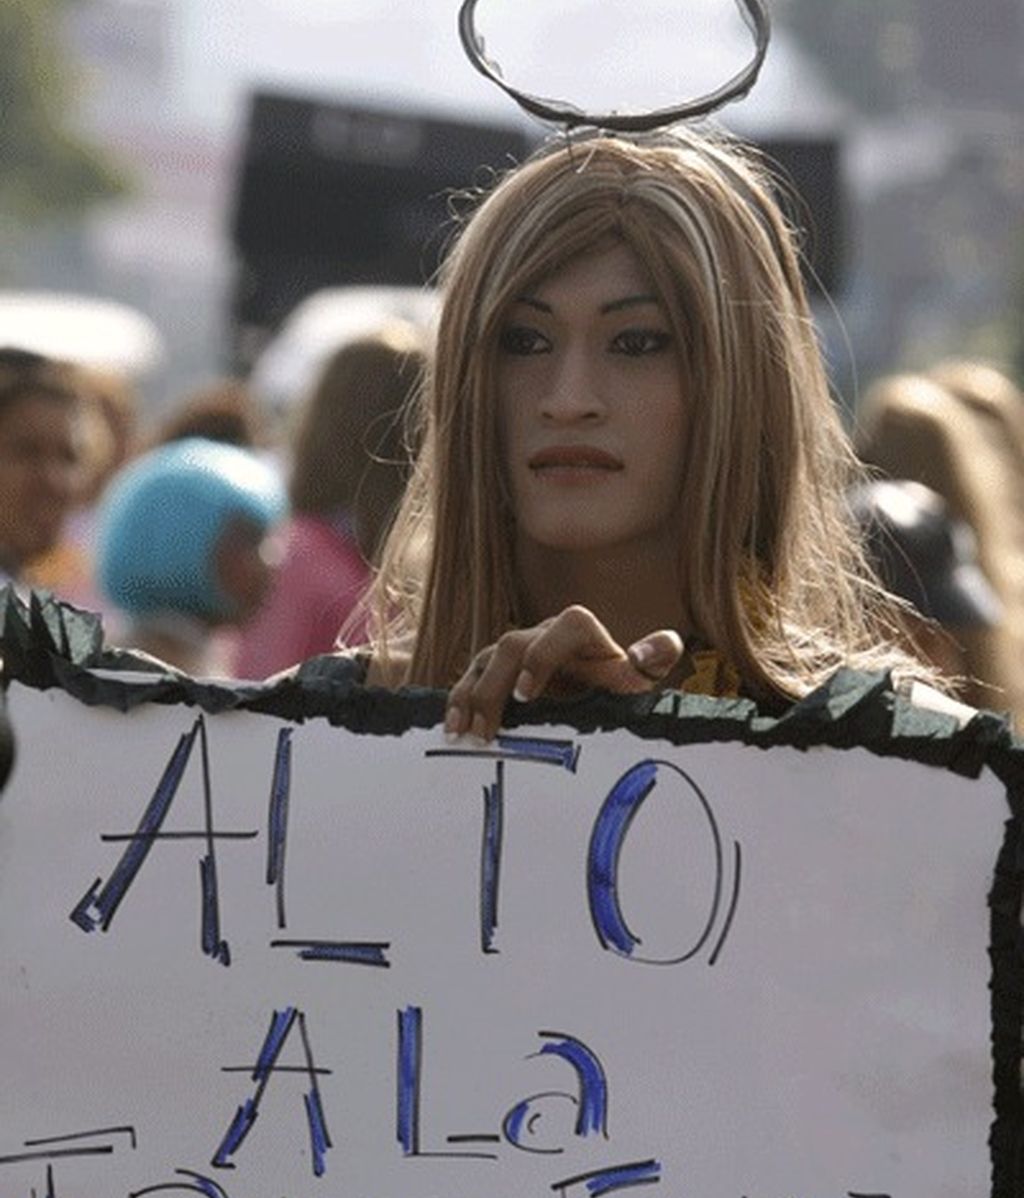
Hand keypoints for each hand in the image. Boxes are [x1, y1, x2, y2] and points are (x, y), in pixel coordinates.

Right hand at [444, 605, 683, 741]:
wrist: (598, 695)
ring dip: (470, 696)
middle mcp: (544, 634)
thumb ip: (653, 660)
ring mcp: (517, 650)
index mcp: (581, 632)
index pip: (567, 626)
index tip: (526, 695)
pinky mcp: (497, 669)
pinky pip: (471, 677)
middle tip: (487, 730)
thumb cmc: (618, 688)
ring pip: (485, 660)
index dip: (544, 654)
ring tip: (463, 733)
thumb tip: (656, 647)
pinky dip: (459, 701)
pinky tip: (452, 728)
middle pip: (513, 645)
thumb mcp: (639, 680)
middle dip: (495, 686)